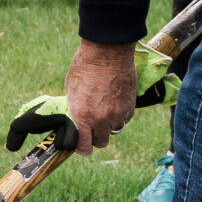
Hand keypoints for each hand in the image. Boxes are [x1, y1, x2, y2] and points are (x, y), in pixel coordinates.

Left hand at [64, 39, 136, 154]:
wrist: (107, 53)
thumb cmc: (84, 68)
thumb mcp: (71, 90)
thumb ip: (75, 109)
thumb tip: (76, 119)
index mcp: (82, 115)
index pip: (84, 146)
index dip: (81, 148)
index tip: (80, 147)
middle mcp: (101, 119)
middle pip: (101, 142)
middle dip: (96, 138)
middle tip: (92, 129)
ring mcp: (117, 114)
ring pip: (114, 130)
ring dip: (109, 125)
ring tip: (103, 111)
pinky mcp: (130, 107)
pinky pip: (124, 119)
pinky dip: (120, 116)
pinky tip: (114, 103)